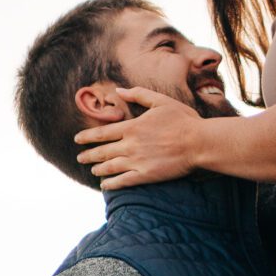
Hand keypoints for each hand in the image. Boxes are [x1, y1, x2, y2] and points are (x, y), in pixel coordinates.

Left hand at [75, 89, 205, 189]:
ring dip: (98, 169)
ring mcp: (137, 161)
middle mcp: (130, 144)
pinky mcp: (146, 175)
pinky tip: (105, 185)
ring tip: (92, 170)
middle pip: (102, 151)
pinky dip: (111, 184)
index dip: (87, 137)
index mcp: (132, 127)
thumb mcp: (160, 101)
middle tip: (79, 158)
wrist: (199, 142)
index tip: (77, 140)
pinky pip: (123, 181)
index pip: (102, 133)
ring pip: (110, 167)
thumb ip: (138, 94)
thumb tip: (119, 91)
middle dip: (88, 155)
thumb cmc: (183, 119)